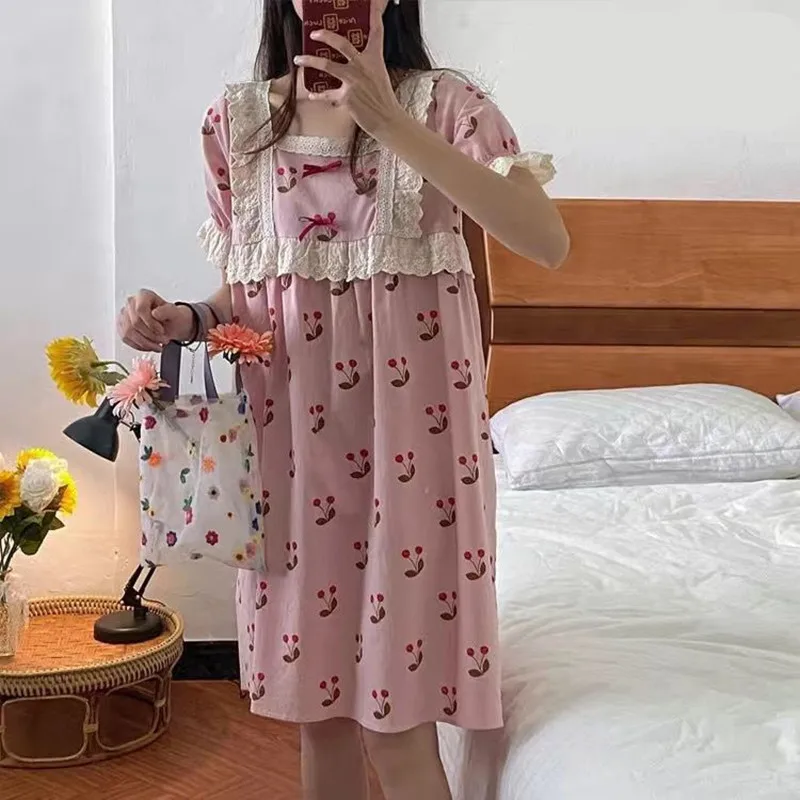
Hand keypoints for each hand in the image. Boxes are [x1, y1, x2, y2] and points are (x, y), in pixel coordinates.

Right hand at [117, 290, 193, 351]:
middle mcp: (131, 303)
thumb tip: (155, 313)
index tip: (161, 331)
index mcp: (143, 295)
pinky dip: (139, 345)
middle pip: (134, 323)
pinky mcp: (122, 326)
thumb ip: (167, 311)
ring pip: (128, 332)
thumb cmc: (170, 316)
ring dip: (145, 343)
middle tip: (163, 340)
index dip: (150, 323)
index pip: (140, 309)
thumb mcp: (175, 312)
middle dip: (150, 336)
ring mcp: (124, 314)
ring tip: (158, 345)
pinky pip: (126, 338)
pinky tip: (149, 346)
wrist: (169, 323)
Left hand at [294, 2, 404, 138]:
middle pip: (341, 43)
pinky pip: (327, 94)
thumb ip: (366, 66)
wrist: (387, 121)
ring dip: (310, 60)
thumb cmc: (383, 100)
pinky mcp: (347, 97)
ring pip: (327, 65)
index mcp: (374, 59)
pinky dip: (318, 95)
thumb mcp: (379, 76)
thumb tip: (352, 62)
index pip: (376, 32)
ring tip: (298, 59)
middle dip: (325, 35)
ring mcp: (354, 81)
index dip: (374, 15)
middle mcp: (363, 66)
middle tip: (313, 33)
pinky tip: (311, 94)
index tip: (370, 3)